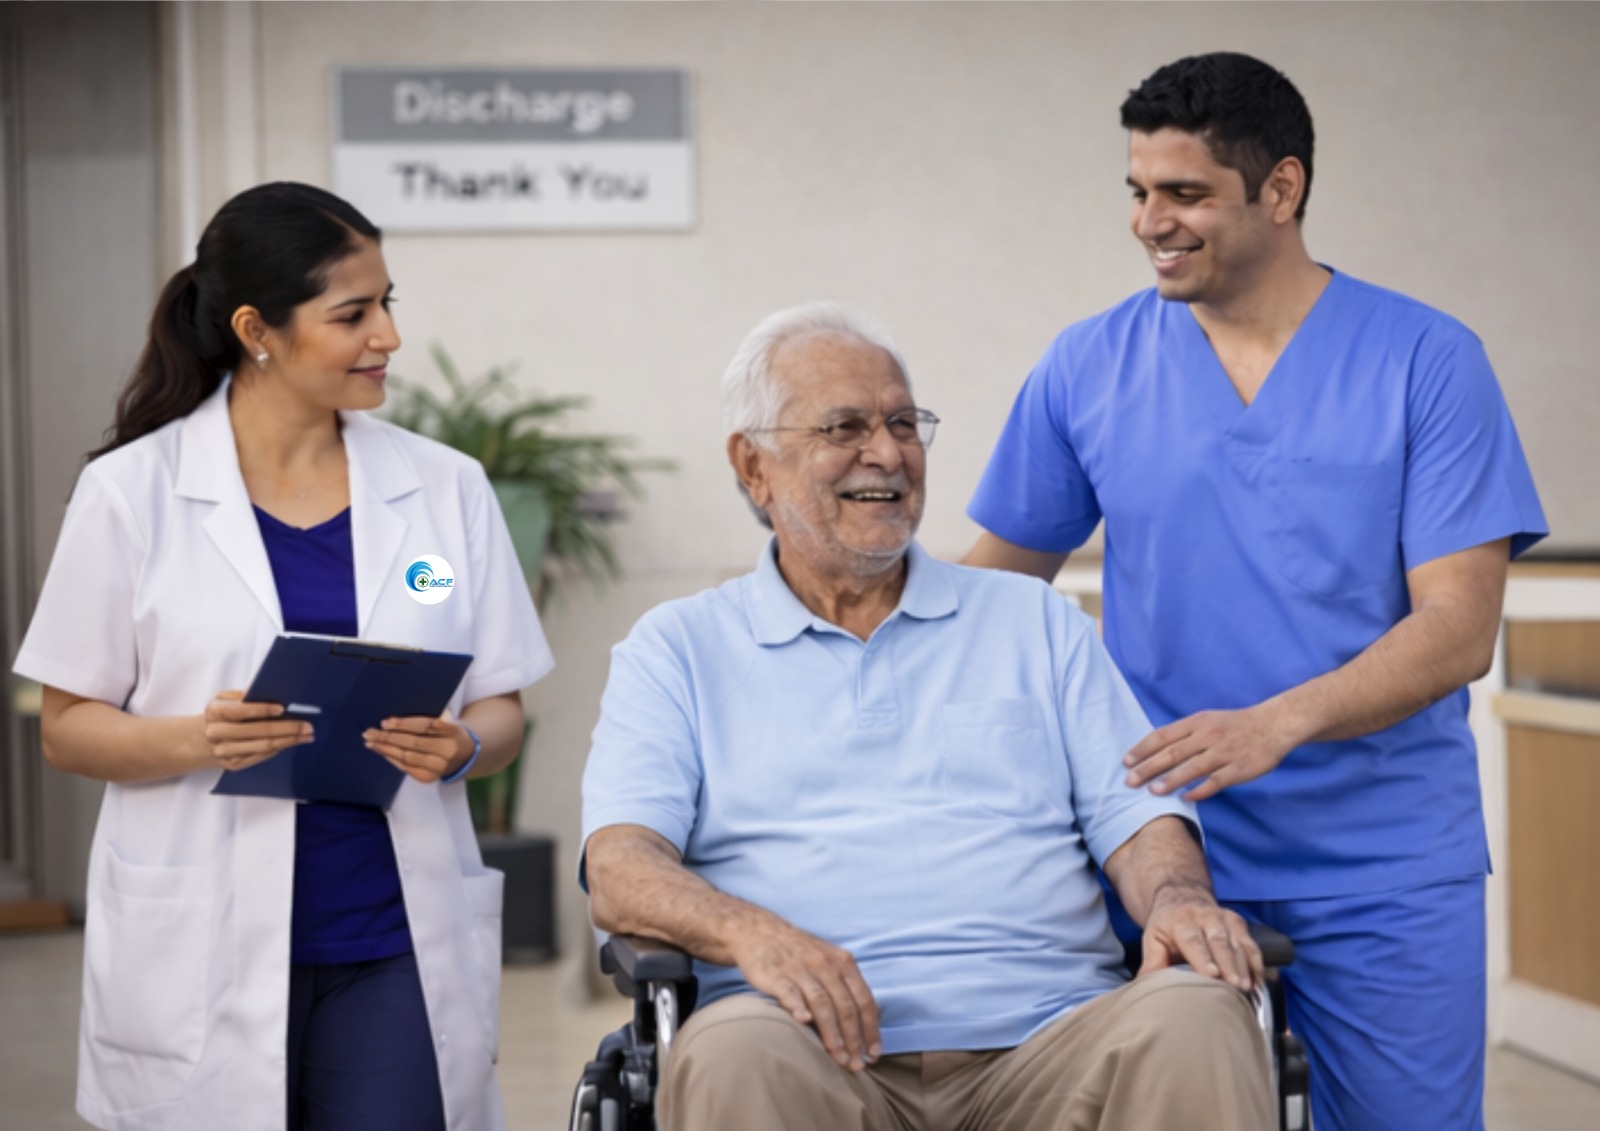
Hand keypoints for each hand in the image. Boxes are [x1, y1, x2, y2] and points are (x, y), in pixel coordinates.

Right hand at [202, 690, 313, 770]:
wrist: (200, 741)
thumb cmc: (219, 715)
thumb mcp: (223, 699)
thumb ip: (242, 696)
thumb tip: (269, 694)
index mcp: (215, 713)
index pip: (241, 711)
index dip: (262, 710)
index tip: (282, 708)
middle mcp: (218, 733)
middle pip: (257, 731)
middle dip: (286, 728)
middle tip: (307, 725)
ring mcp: (225, 751)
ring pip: (262, 746)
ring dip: (288, 740)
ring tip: (307, 735)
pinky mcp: (233, 764)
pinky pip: (261, 756)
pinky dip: (279, 748)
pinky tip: (293, 742)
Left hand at [363, 714, 472, 783]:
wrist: (465, 757)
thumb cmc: (450, 733)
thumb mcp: (447, 720)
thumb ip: (430, 717)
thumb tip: (394, 720)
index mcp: (453, 732)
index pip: (425, 726)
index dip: (404, 724)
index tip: (385, 722)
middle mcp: (447, 751)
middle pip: (414, 743)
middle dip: (389, 737)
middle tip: (370, 732)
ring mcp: (439, 767)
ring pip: (408, 757)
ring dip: (386, 749)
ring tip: (370, 742)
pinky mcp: (430, 778)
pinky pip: (406, 768)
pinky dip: (392, 759)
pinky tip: (382, 752)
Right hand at [728, 916, 881, 1072]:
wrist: (760, 931)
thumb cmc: (799, 954)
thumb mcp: (829, 960)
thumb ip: (846, 987)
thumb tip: (866, 1025)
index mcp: (843, 962)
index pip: (864, 1000)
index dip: (871, 1029)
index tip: (873, 1053)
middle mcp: (825, 964)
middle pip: (845, 1006)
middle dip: (853, 1039)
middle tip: (856, 1064)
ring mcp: (800, 969)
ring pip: (822, 1004)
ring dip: (832, 1034)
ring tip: (837, 1057)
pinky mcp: (776, 974)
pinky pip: (790, 992)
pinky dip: (798, 1006)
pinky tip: (804, 1022)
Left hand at [1123, 704, 1298, 801]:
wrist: (1274, 724)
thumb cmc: (1235, 725)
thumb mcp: (1207, 720)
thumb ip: (1184, 733)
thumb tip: (1155, 748)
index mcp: (1197, 722)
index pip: (1163, 735)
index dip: (1143, 749)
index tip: (1126, 761)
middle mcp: (1208, 736)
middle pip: (1172, 753)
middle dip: (1148, 768)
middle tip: (1129, 781)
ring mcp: (1224, 753)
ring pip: (1192, 768)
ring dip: (1171, 780)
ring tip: (1152, 792)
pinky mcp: (1239, 769)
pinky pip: (1216, 782)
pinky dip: (1200, 790)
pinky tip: (1186, 799)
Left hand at [1139, 894, 1261, 991]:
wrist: (1182, 897)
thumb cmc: (1167, 925)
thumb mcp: (1153, 938)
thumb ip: (1152, 962)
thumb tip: (1145, 987)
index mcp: (1182, 921)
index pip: (1193, 940)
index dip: (1203, 958)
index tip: (1212, 975)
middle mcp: (1206, 917)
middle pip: (1220, 942)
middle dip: (1230, 965)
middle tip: (1237, 986)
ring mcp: (1226, 920)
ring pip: (1239, 944)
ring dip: (1246, 968)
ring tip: (1249, 990)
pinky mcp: (1239, 925)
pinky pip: (1252, 946)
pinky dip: (1257, 966)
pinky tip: (1258, 985)